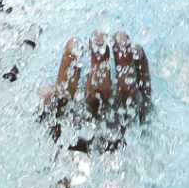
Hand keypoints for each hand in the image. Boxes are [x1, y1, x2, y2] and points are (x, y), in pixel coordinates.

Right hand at [43, 31, 150, 152]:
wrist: (113, 152)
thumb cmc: (79, 130)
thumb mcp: (59, 126)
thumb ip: (49, 110)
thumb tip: (43, 92)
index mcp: (75, 129)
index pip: (68, 98)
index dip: (68, 69)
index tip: (72, 41)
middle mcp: (100, 129)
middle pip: (100, 91)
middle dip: (99, 60)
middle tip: (97, 35)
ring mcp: (124, 124)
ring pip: (125, 89)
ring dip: (123, 60)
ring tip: (120, 35)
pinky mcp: (144, 118)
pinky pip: (145, 91)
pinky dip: (142, 69)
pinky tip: (137, 47)